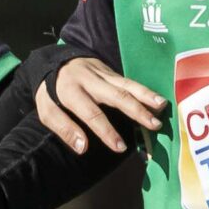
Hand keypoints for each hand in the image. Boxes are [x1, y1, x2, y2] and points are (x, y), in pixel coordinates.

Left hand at [36, 54, 165, 154]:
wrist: (54, 60)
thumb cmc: (50, 91)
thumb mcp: (47, 111)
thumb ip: (63, 128)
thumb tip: (82, 148)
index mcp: (71, 91)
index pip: (91, 113)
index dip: (106, 131)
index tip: (120, 147)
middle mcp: (89, 80)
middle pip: (116, 95)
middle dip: (136, 111)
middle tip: (154, 125)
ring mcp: (102, 73)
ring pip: (127, 84)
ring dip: (146, 95)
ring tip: (162, 106)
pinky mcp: (111, 72)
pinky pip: (129, 82)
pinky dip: (145, 91)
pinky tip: (158, 99)